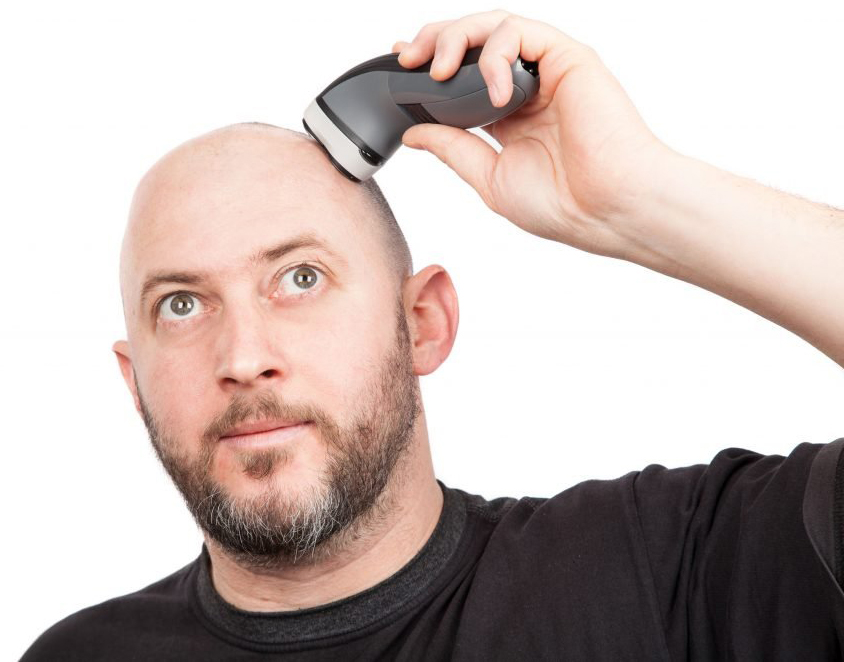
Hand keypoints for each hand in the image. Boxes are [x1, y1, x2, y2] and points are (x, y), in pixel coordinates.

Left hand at [393, 10, 674, 258]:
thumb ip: (452, 148)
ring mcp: (546, 70)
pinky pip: (520, 32)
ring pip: (492, 27)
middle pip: (472, 43)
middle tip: (408, 59)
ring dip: (457, 39)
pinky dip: (496, 55)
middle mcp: (526, 87)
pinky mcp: (566, 57)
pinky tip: (495, 92)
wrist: (606, 209)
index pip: (460, 77)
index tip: (399, 67)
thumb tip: (414, 131)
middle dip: (434, 42)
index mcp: (507, 116)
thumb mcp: (488, 177)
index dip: (428, 65)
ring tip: (441, 71)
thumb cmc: (563, 203)